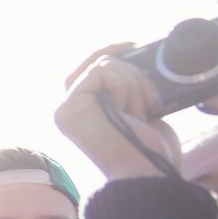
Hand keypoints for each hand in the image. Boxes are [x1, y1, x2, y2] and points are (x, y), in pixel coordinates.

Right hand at [54, 42, 181, 179]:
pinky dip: (125, 86)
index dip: (114, 51)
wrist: (150, 173)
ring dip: (134, 84)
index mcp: (83, 112)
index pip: (93, 68)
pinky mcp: (71, 106)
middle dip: (130, 69)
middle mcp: (69, 110)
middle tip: (148, 98)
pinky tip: (131, 111)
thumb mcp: (139, 108)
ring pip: (104, 64)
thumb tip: (131, 54)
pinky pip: (103, 72)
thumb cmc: (150, 148)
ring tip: (140, 113)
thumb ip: (127, 86)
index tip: (135, 45)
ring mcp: (66, 109)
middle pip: (97, 61)